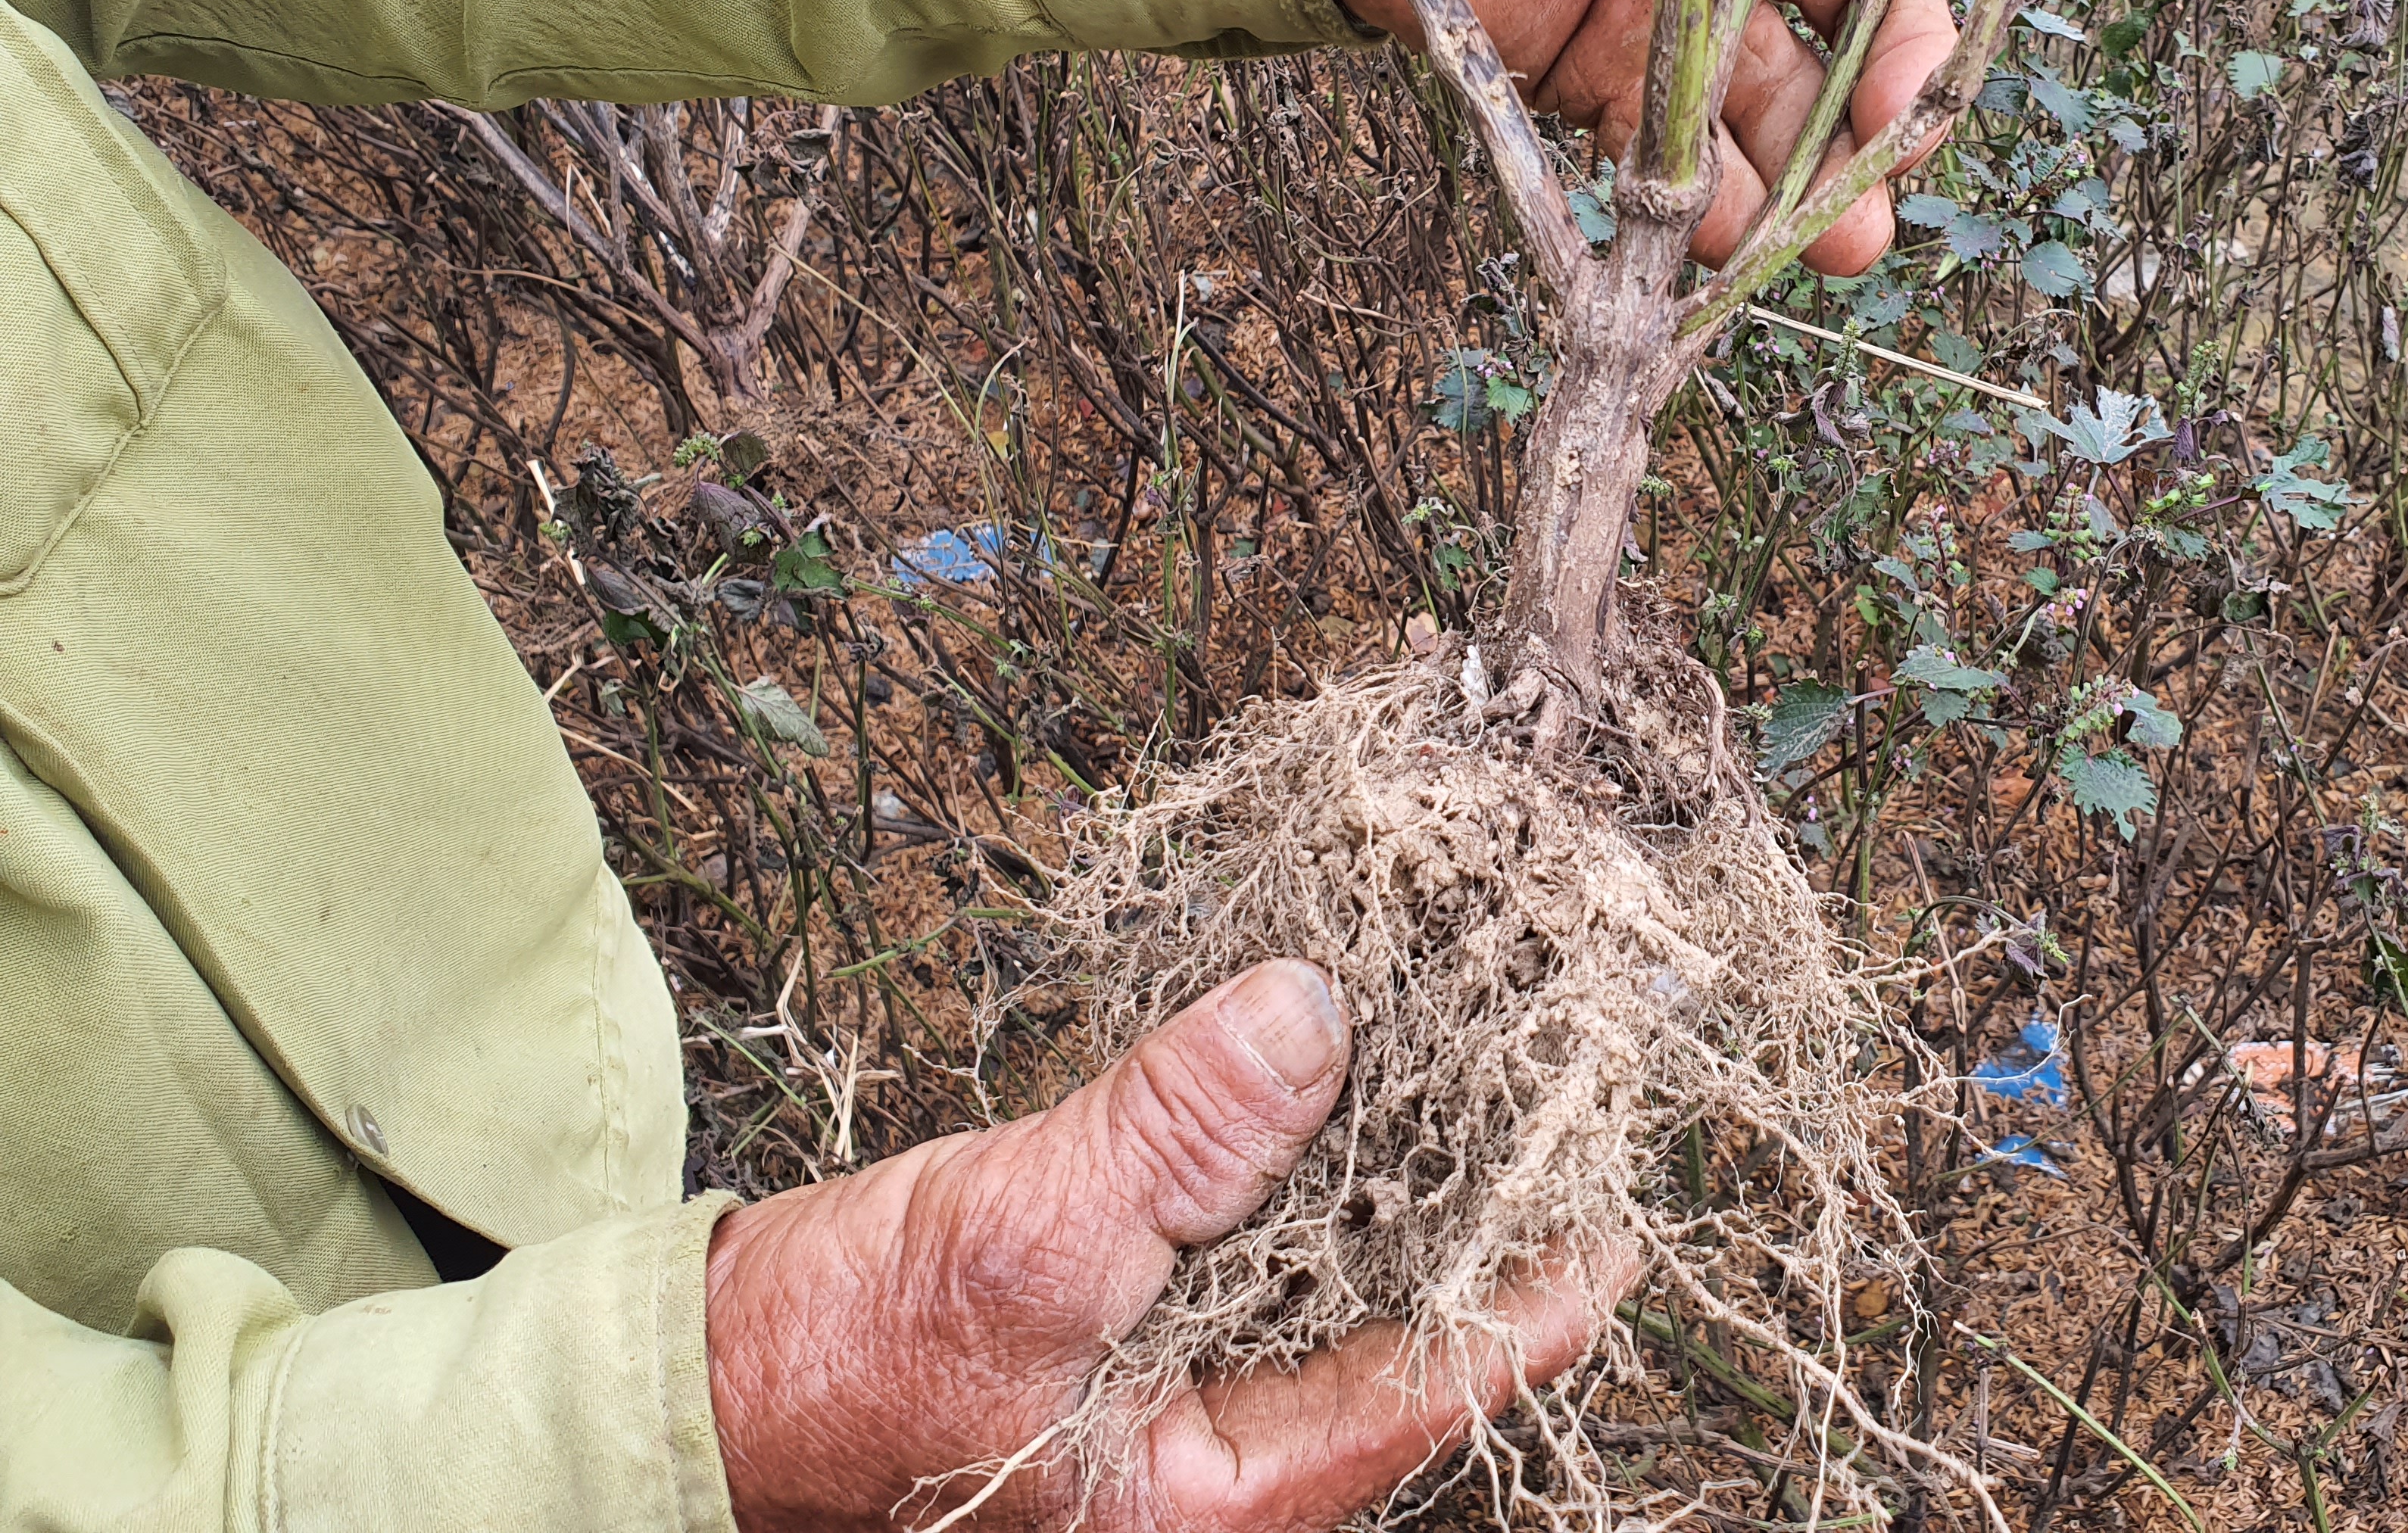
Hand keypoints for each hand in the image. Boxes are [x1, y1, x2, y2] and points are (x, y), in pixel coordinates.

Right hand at [704, 961, 1607, 1530]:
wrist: (696, 1383)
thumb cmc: (839, 1364)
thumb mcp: (1023, 1240)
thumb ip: (1176, 1137)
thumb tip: (1315, 1016)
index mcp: (1213, 1496)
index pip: (1420, 1396)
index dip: (1526, 1294)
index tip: (1617, 1205)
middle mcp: (1218, 1451)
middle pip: (1390, 1325)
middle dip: (1467, 1205)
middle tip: (1553, 1086)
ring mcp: (1181, 1384)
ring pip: (1327, 1266)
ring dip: (1384, 1157)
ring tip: (1469, 1050)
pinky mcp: (1139, 1309)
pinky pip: (1253, 1230)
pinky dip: (1292, 1144)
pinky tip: (1327, 1061)